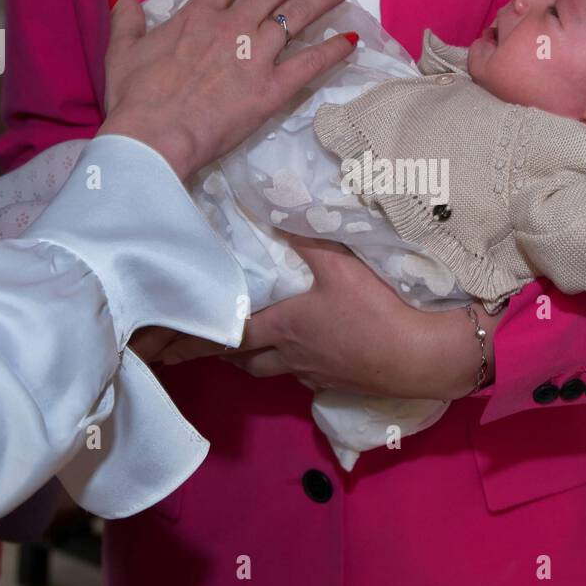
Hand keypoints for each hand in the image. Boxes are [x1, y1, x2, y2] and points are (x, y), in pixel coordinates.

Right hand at [98, 0, 356, 179]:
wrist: (154, 136)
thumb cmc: (135, 98)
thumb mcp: (122, 52)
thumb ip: (126, 19)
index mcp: (197, 15)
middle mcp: (232, 27)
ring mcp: (255, 55)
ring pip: (298, 17)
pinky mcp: (272, 88)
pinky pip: (311, 62)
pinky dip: (333, 49)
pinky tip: (351, 38)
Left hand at [152, 236, 499, 399]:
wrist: (424, 357)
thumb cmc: (377, 311)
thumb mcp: (340, 265)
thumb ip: (308, 235)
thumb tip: (276, 202)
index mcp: (283, 327)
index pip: (226, 336)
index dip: (192, 339)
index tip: (160, 345)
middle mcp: (291, 356)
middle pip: (243, 362)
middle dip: (220, 354)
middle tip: (199, 344)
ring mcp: (316, 374)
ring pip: (272, 372)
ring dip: (255, 361)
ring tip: (247, 348)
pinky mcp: (341, 383)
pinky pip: (305, 376)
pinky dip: (295, 365)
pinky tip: (306, 354)